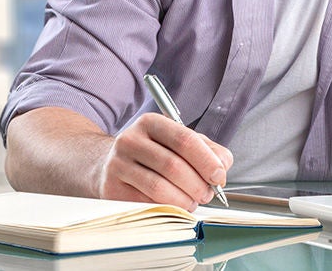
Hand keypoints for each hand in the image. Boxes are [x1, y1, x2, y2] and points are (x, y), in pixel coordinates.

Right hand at [97, 113, 232, 209]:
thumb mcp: (178, 142)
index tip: (219, 176)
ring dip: (184, 200)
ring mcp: (118, 164)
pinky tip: (173, 206)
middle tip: (207, 194)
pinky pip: (145, 203)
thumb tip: (223, 165)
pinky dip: (166, 208)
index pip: (184, 139)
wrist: (109, 164)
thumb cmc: (153, 154)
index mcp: (151, 123)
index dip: (206, 160)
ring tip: (192, 202)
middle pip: (173, 166)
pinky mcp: (111, 188)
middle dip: (197, 185)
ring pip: (159, 188)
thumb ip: (206, 149)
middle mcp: (130, 140)